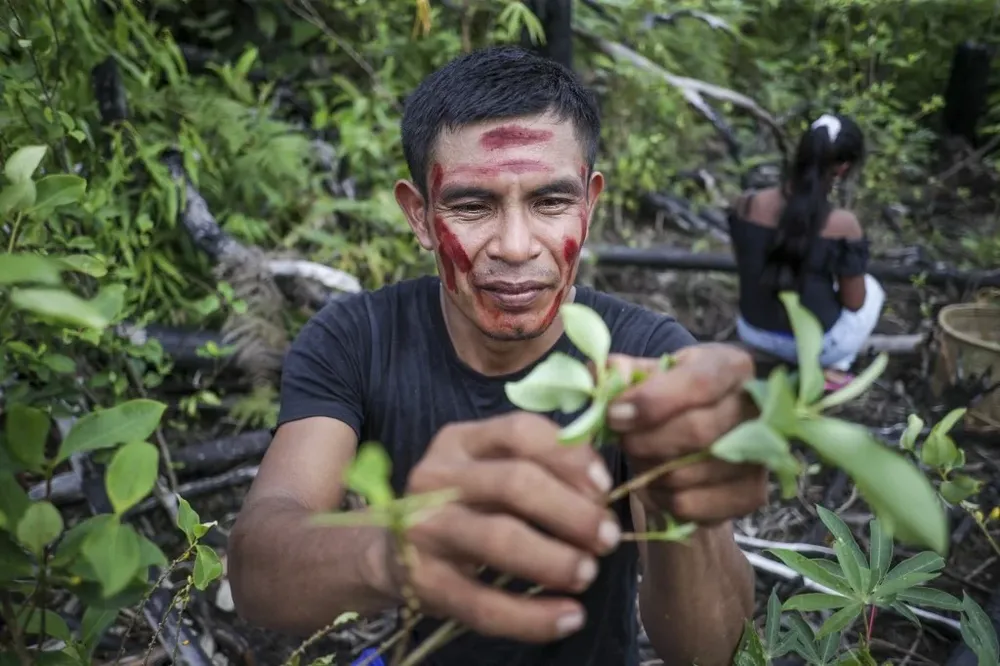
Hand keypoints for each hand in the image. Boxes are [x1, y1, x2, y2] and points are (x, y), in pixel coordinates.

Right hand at [373, 412, 621, 641]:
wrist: (391, 552)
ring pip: (499, 538)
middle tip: (609, 538)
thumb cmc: (464, 506)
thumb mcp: (489, 470)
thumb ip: (538, 465)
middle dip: (572, 512)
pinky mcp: (423, 580)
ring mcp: (424, 528)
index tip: (605, 487)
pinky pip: (483, 603)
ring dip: (555, 559)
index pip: (520, 432)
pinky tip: (569, 618)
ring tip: (589, 573)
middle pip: (515, 482)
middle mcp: (437, 476)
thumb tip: (603, 486)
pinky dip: (533, 616)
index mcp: (460, 441)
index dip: (570, 457)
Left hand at [604, 344, 767, 523]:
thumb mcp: (650, 373)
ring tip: (639, 458)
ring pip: (691, 473)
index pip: (699, 383)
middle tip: (622, 440)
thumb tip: (609, 373)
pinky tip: (655, 484)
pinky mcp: (751, 495)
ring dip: (650, 471)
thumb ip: (625, 371)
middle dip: (646, 440)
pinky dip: (661, 499)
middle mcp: (757, 409)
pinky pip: (692, 506)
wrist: (701, 434)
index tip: (614, 414)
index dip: (652, 401)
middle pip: (698, 432)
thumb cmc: (671, 396)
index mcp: (732, 366)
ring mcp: (759, 456)